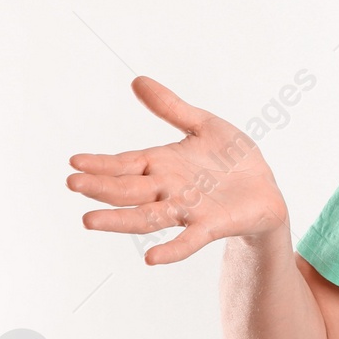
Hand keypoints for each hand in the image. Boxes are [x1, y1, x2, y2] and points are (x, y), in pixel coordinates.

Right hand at [67, 76, 288, 264]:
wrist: (266, 188)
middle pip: (128, 190)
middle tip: (72, 183)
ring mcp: (186, 210)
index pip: (124, 164)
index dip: (101, 163)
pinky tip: (151, 258)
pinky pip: (188, 240)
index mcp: (162, 164)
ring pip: (146, 217)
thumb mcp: (204, 125)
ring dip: (119, 220)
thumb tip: (137, 81)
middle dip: (100, 187)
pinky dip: (171, 250)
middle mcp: (167, 189)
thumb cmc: (233, 158)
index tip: (74, 161)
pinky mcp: (210, 225)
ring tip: (89, 221)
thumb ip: (171, 107)